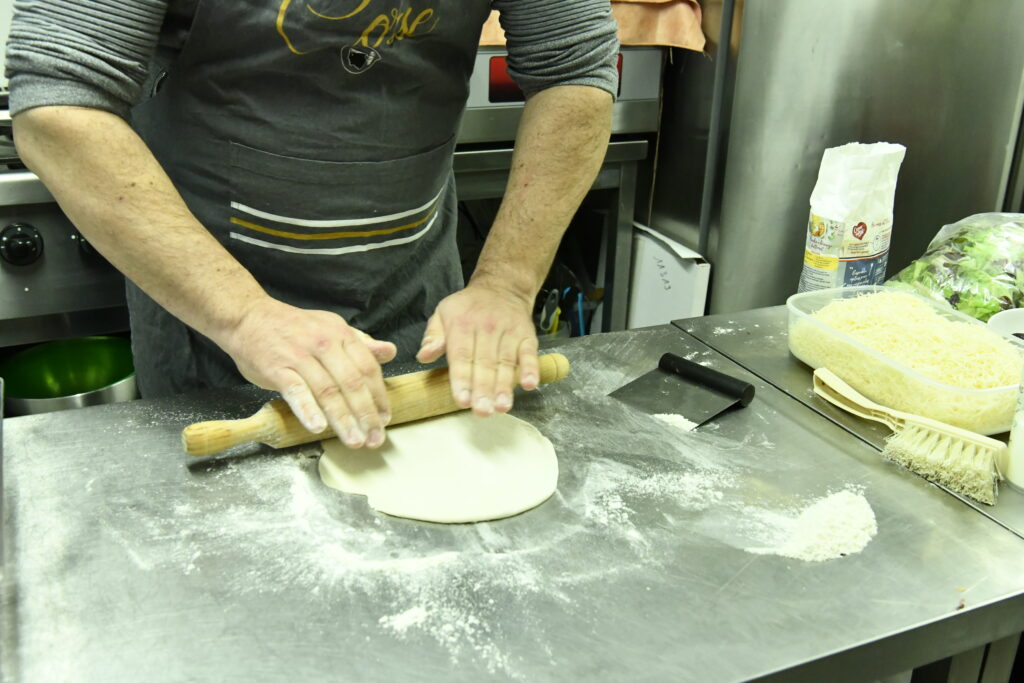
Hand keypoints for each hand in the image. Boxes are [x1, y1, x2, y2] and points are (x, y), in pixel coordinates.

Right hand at [222, 298, 396, 447]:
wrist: (248, 317)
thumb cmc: (292, 328)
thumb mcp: (330, 328)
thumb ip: (360, 343)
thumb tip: (390, 351)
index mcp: (340, 334)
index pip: (367, 368)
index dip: (379, 396)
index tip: (384, 419)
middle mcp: (323, 343)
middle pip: (352, 383)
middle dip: (366, 414)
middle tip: (375, 438)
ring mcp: (299, 356)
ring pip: (327, 391)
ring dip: (343, 419)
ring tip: (354, 440)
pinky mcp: (277, 368)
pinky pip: (296, 391)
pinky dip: (308, 410)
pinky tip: (319, 428)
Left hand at [416, 283, 539, 415]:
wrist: (502, 287)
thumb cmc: (468, 307)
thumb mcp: (443, 313)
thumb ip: (432, 336)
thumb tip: (423, 356)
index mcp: (461, 325)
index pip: (461, 356)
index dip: (462, 379)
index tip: (462, 400)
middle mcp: (486, 328)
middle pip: (485, 363)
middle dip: (483, 389)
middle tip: (482, 411)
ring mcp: (508, 332)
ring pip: (506, 362)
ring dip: (505, 386)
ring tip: (501, 407)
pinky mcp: (526, 335)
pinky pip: (529, 353)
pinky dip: (530, 369)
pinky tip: (528, 385)